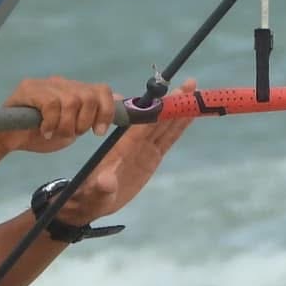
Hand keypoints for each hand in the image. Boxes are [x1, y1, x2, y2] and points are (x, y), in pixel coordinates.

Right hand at [1, 77, 116, 152]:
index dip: (106, 111)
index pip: (101, 90)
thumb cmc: (39, 135)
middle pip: (88, 96)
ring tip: (54, 133)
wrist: (8, 139)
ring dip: (66, 125)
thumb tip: (120, 99)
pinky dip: (51, 122)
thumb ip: (93, 115)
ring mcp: (45, 84)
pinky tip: (43, 130)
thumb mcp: (73, 128)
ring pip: (71, 101)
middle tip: (71, 133)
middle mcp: (61, 83)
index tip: (98, 131)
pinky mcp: (28, 88)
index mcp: (74, 91)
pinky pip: (51, 104)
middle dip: (84, 121)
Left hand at [57, 80, 195, 224]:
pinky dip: (179, 127)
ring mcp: (145, 149)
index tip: (170, 95)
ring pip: (165, 126)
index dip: (158, 110)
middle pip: (158, 119)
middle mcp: (135, 143)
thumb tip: (106, 181)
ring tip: (194, 92)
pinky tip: (189, 116)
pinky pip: (168, 139)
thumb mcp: (96, 194)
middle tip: (190, 85)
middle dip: (173, 103)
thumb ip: (102, 187)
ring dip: (178, 110)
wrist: (92, 201)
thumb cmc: (91, 196)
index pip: (143, 125)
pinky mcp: (151, 156)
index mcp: (123, 147)